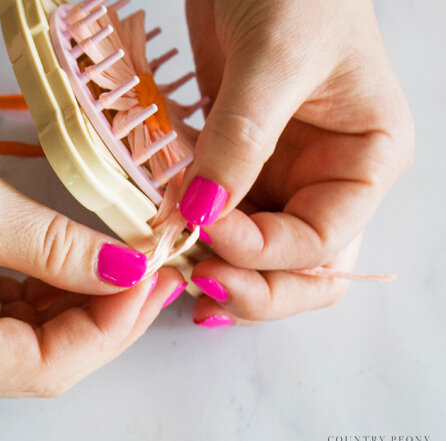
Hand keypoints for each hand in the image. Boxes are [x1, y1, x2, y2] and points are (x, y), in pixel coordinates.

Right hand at [0, 101, 185, 396]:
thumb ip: (47, 243)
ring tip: (134, 260)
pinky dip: (58, 287)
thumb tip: (126, 270)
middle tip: (158, 268)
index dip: (109, 328)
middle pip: (44, 360)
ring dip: (89, 302)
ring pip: (37, 338)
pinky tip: (87, 258)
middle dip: (109, 317)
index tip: (152, 275)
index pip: (41, 367)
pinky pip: (18, 311)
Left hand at [180, 0, 413, 325]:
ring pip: (254, 252)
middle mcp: (327, 177)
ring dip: (216, 267)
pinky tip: (168, 237)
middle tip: (197, 287)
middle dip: (249, 287)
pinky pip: (219, 214)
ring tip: (175, 271)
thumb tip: (202, 213)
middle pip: (297, 268)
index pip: (321, 244)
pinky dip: (193, 231)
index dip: (264, 253)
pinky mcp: (237, 160)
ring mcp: (281, 173)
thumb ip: (241, 140)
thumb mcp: (276, 60)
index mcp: (366, 160)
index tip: (207, 229)